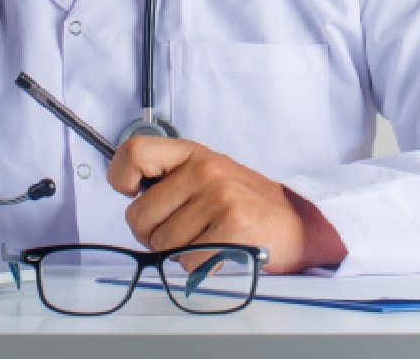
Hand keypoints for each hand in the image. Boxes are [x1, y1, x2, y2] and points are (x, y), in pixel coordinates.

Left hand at [107, 136, 346, 273]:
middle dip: (151, 234)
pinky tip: (218, 253)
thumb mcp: (206, 175)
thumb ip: (169, 179)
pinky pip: (188, 260)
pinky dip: (198, 266)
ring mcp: (219, 195)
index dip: (120, 176)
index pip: (135, 152)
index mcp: (191, 152)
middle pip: (140, 214)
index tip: (130, 192)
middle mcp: (203, 168)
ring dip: (178, 253)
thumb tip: (128, 195)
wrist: (299, 224)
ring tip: (205, 241)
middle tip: (178, 234)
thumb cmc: (244, 202)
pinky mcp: (233, 225)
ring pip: (163, 243)